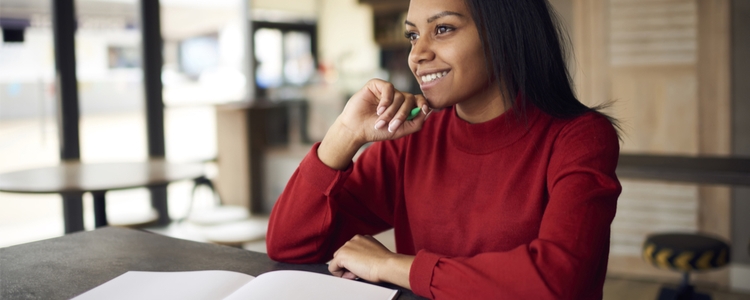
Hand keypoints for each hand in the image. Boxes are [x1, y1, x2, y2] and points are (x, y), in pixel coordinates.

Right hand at [317, 79, 431, 169]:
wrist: (356, 130)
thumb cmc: (376, 131)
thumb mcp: (400, 131)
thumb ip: (416, 123)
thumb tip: (428, 110)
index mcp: (403, 107)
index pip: (418, 100)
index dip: (423, 103)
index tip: (423, 109)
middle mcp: (396, 97)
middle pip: (409, 99)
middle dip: (402, 115)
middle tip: (391, 127)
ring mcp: (386, 91)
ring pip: (399, 95)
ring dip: (391, 112)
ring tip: (380, 122)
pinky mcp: (376, 85)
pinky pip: (389, 87)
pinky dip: (386, 100)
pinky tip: (379, 110)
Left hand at [328, 235, 413, 289]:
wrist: (387, 265)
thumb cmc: (385, 263)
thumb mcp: (375, 254)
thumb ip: (365, 254)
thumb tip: (360, 262)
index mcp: (363, 238)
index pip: (351, 251)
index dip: (356, 263)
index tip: (365, 267)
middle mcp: (354, 239)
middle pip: (343, 255)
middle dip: (349, 266)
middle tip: (362, 271)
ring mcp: (347, 246)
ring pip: (337, 262)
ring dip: (346, 270)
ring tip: (359, 272)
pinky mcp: (342, 255)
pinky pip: (333, 268)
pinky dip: (340, 275)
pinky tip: (353, 274)